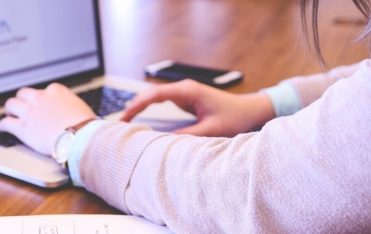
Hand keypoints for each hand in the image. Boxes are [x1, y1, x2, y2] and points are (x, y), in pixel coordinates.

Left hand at [0, 83, 95, 154]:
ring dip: (10, 110)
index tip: (39, 104)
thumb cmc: (85, 125)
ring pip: (11, 104)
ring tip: (10, 115)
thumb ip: (68, 104)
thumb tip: (69, 110)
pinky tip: (3, 128)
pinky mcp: (23, 128)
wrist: (80, 137)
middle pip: (23, 93)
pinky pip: (6, 123)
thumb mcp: (79, 106)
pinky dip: (3, 125)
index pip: (42, 91)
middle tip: (21, 107)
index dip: (39, 99)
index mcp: (55, 90)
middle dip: (22, 100)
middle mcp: (40, 98)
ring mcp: (30, 112)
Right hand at [121, 79, 274, 136]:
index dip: (137, 105)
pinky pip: (162, 101)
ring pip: (154, 97)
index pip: (155, 95)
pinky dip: (149, 109)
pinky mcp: (186, 99)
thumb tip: (163, 142)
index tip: (125, 117)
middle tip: (119, 122)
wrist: (250, 110)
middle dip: (134, 106)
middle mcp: (184, 89)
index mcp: (188, 91)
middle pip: (150, 94)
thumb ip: (187, 135)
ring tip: (125, 121)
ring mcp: (184, 93)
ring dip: (140, 106)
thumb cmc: (235, 117)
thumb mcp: (211, 130)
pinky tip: (140, 117)